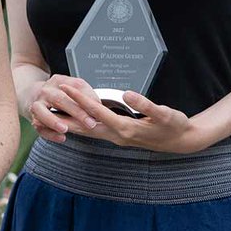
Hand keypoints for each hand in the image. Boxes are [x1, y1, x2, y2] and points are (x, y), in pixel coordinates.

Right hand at [26, 74, 100, 142]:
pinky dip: (49, 133)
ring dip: (53, 121)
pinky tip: (61, 138)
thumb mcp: (73, 87)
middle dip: (76, 112)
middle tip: (90, 123)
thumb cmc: (58, 92)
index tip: (98, 110)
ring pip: (41, 112)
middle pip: (59, 99)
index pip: (74, 88)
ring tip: (65, 129)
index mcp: (58, 81)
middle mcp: (45, 91)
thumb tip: (99, 107)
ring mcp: (36, 104)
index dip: (87, 99)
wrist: (33, 93)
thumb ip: (87, 94)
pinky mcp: (32, 118)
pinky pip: (38, 127)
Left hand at [57, 84, 206, 152]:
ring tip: (51, 116)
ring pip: (88, 131)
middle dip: (66, 113)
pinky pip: (94, 132)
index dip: (81, 99)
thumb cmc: (174, 126)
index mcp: (126, 129)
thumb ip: (146, 105)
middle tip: (48, 103)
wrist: (182, 141)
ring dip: (70, 123)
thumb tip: (128, 94)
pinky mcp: (118, 136)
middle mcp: (118, 136)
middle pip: (86, 125)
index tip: (66, 88)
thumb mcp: (165, 114)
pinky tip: (72, 123)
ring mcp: (117, 138)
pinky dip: (81, 127)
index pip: (97, 112)